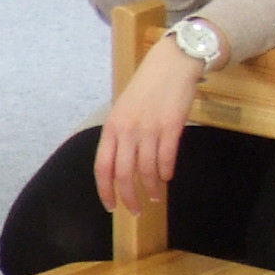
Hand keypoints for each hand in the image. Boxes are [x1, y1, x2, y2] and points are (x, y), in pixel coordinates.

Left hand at [95, 37, 203, 216]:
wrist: (171, 63)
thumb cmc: (146, 87)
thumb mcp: (123, 110)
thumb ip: (119, 137)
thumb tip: (119, 167)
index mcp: (111, 128)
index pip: (103, 168)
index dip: (106, 191)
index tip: (111, 207)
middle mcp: (127, 131)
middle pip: (124, 175)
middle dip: (130, 198)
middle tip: (137, 211)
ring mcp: (149, 129)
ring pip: (147, 171)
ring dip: (152, 189)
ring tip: (156, 197)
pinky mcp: (171, 126)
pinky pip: (167, 158)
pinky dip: (166, 173)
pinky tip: (167, 178)